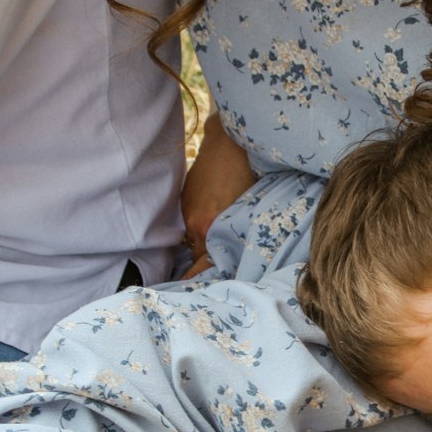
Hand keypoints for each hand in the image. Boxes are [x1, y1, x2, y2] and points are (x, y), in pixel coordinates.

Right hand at [180, 112, 256, 273]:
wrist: (228, 141)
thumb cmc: (246, 173)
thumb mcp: (246, 210)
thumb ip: (234, 235)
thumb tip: (232, 254)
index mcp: (206, 225)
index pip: (201, 264)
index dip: (204, 277)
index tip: (204, 290)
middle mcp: (192, 220)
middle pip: (196, 253)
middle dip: (205, 262)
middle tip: (216, 273)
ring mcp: (186, 208)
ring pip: (193, 236)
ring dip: (203, 241)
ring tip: (216, 245)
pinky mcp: (184, 197)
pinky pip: (190, 221)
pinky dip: (200, 224)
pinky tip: (212, 219)